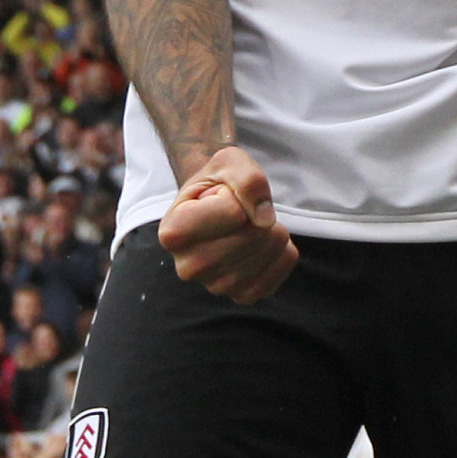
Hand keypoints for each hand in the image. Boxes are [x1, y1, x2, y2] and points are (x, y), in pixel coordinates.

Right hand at [158, 145, 298, 300]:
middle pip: (254, 234)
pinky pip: (284, 264)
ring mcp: (216, 287)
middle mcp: (188, 268)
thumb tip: (265, 220)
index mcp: (173, 233)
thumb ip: (247, 179)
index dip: (236, 195)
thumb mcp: (228, 162)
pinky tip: (261, 243)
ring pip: (270, 248)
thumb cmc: (217, 182)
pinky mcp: (243, 295)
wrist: (215, 207)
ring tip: (247, 225)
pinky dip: (282, 248)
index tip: (219, 196)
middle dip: (256, 213)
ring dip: (271, 228)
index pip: (234, 213)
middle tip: (238, 211)